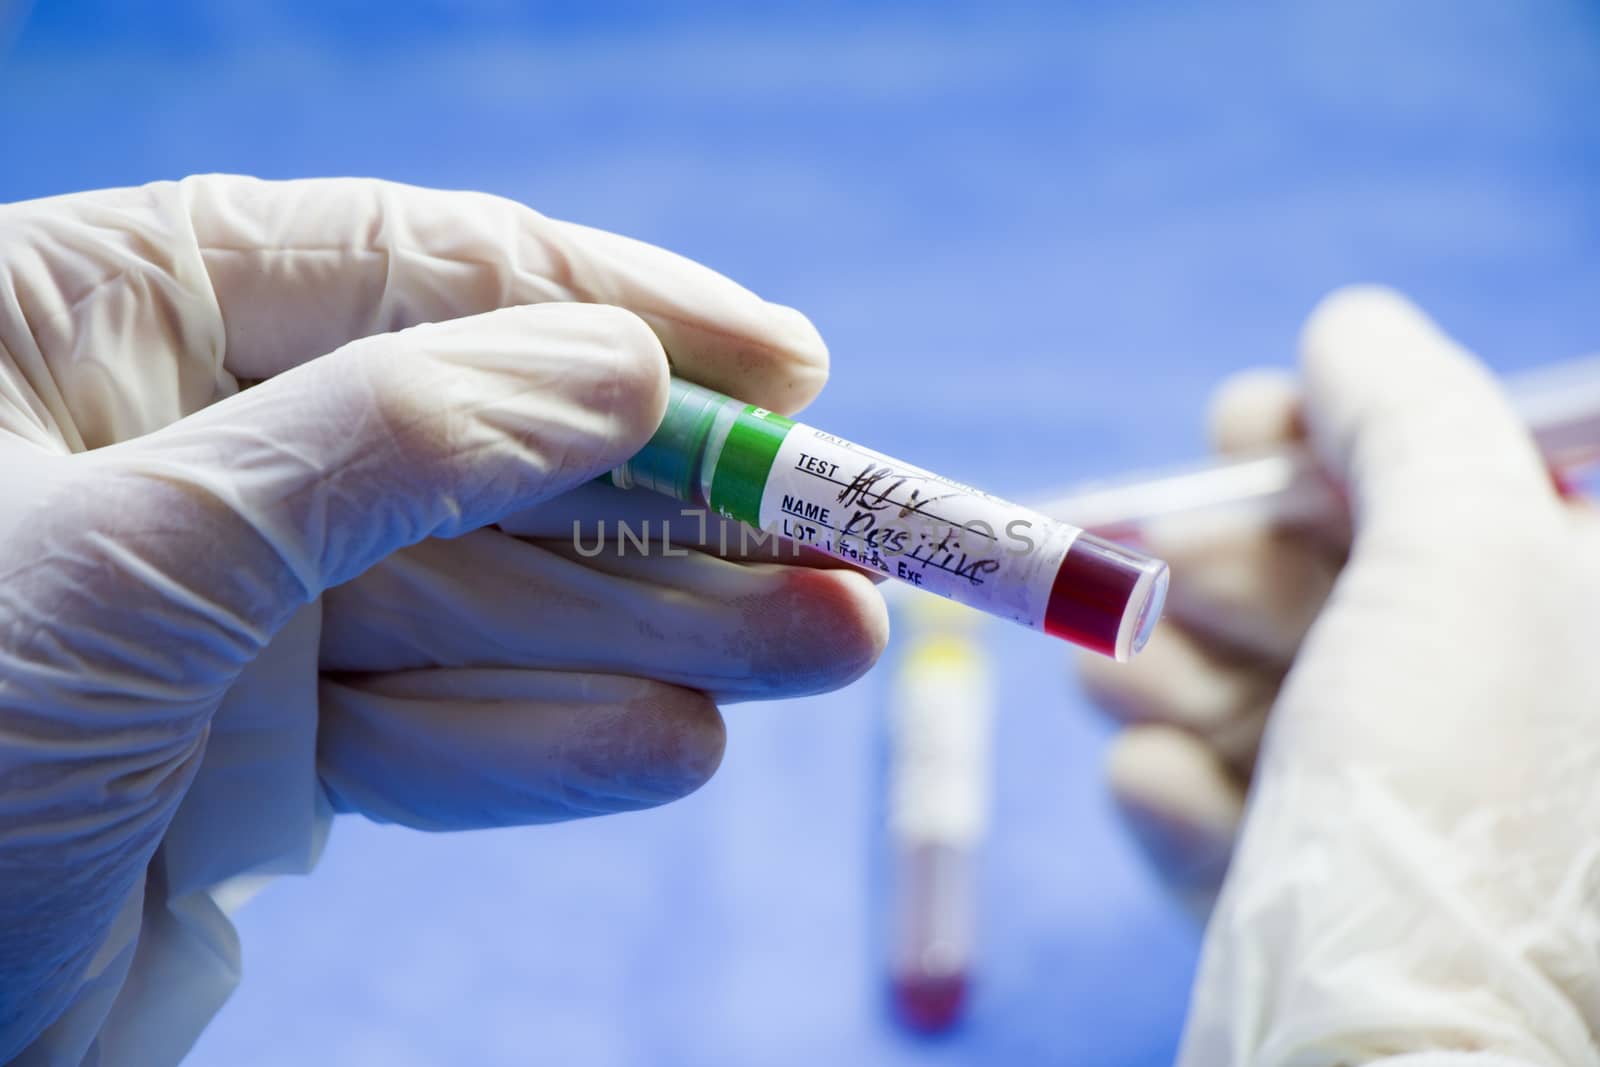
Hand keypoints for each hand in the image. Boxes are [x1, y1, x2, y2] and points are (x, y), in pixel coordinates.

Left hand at [0, 176, 887, 1062]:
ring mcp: (219, 608)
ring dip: (658, 632)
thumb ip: (389, 444)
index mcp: (100, 315)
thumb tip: (617, 366)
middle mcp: (173, 444)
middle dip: (672, 505)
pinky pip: (426, 733)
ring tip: (830, 647)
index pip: (413, 266)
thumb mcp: (133, 561)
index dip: (617, 309)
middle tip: (852, 539)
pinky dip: (546, 743)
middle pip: (481, 447)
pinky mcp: (247, 756)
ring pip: (479, 601)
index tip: (786, 372)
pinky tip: (677, 743)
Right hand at [1080, 288, 1599, 1063]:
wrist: (1394, 1066)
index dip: (1335, 434)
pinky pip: (1241, 814)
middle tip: (1134, 556)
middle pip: (1340, 588)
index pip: (1454, 480)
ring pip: (1270, 699)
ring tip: (1108, 673)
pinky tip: (1162, 787)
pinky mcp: (1321, 909)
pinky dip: (1186, 790)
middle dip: (1220, 560)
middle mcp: (1509, 722)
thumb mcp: (1461, 553)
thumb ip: (1408, 412)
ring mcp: (1410, 823)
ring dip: (1169, 667)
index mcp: (1574, 625)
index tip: (1239, 424)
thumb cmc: (1460, 790)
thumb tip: (1347, 325)